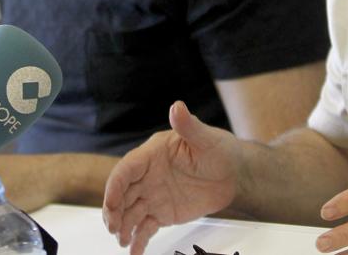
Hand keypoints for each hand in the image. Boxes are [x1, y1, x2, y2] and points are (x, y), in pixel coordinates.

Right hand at [103, 101, 240, 254]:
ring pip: (130, 212)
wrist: (235, 175)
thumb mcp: (206, 138)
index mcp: (152, 154)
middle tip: (113, 228)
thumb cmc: (220, 150)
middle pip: (122, 194)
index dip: (115, 186)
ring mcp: (153, 195)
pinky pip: (145, 228)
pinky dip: (138, 240)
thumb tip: (177, 106)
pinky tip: (134, 251)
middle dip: (113, 211)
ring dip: (122, 227)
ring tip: (122, 241)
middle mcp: (148, 175)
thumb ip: (188, 125)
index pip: (126, 170)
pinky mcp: (162, 213)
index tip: (111, 204)